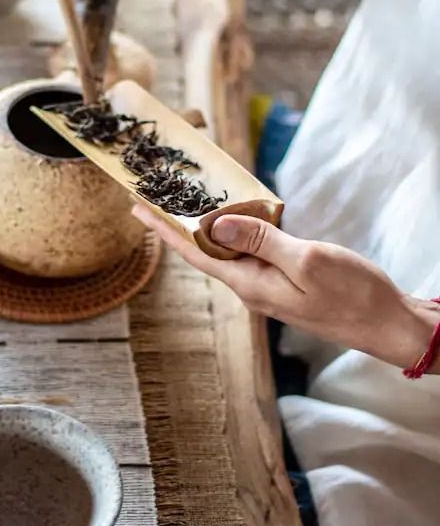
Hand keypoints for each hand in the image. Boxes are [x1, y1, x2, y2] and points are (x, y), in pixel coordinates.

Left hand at [132, 206, 439, 371]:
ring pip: (227, 252)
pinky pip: (250, 254)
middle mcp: (252, 288)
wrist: (388, 326)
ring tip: (183, 204)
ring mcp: (269, 287)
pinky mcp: (286, 283)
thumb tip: (214, 226)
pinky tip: (234, 221)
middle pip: (204, 251)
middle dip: (176, 225)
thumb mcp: (307, 261)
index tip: (137, 209)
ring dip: (204, 228)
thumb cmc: (354, 295)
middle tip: (153, 199)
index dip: (164, 229)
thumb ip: (261, 242)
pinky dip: (236, 233)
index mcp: (250, 284)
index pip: (195, 253)